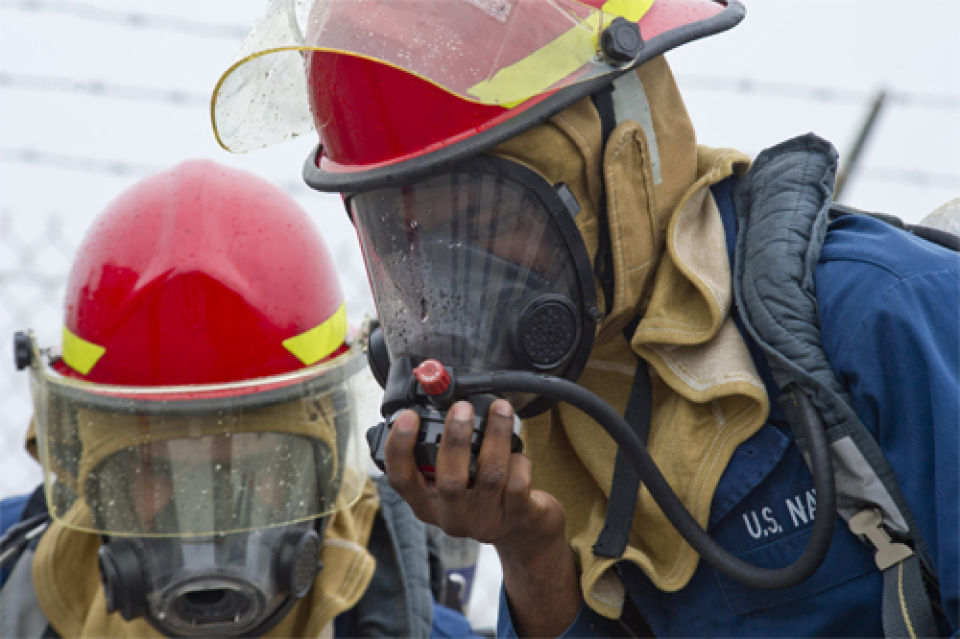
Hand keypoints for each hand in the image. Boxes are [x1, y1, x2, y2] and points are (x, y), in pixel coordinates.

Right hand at [384, 399, 562, 548]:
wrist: (522, 531)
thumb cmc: (481, 495)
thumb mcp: (452, 481)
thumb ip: (439, 456)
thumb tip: (436, 407)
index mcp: (427, 503)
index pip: (401, 480)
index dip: (399, 448)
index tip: (408, 416)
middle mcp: (452, 516)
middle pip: (450, 481)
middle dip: (456, 438)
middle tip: (462, 407)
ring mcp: (485, 520)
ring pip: (490, 475)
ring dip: (496, 436)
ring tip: (500, 409)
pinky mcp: (517, 517)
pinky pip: (517, 482)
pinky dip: (518, 459)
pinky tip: (516, 452)